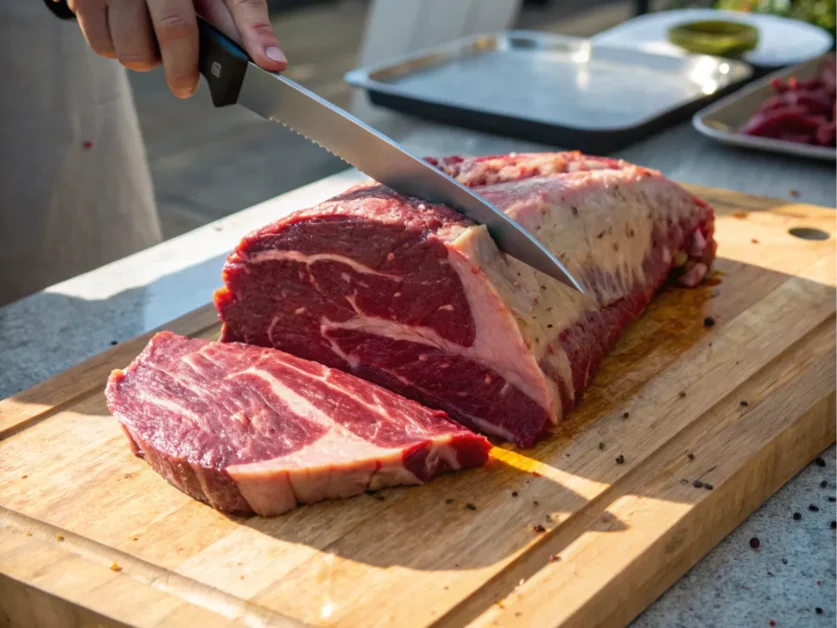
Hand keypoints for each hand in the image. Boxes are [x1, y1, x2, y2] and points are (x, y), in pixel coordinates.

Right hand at [68, 0, 286, 97]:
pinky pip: (100, 42)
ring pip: (130, 47)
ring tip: (152, 40)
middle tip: (184, 84)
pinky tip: (127, 32)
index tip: (256, 70)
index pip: (224, 8)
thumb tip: (273, 63)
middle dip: (181, 69)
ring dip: (145, 58)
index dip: (238, 42)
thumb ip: (246, 26)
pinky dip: (115, 48)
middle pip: (172, 31)